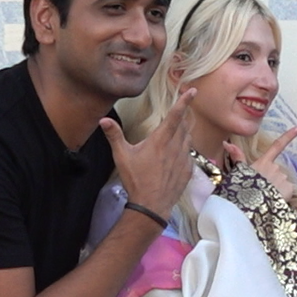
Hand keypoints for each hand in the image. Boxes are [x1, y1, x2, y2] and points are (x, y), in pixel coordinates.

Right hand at [103, 86, 194, 214]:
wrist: (151, 205)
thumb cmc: (136, 179)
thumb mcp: (121, 156)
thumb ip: (114, 136)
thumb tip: (103, 120)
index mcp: (160, 140)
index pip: (175, 116)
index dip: (184, 102)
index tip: (192, 91)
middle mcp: (175, 147)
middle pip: (184, 125)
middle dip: (183, 116)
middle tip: (182, 109)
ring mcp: (184, 159)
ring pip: (188, 139)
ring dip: (184, 132)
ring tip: (178, 130)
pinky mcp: (188, 170)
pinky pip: (189, 154)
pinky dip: (185, 150)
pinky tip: (177, 153)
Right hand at [222, 124, 296, 201]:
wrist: (250, 206)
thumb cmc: (242, 190)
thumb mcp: (239, 172)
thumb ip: (237, 156)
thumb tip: (226, 142)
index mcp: (264, 162)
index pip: (277, 146)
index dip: (289, 136)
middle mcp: (275, 167)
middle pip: (277, 171)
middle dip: (272, 179)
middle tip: (261, 189)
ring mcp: (283, 177)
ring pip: (282, 181)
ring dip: (276, 187)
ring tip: (266, 196)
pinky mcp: (289, 188)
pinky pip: (288, 191)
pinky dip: (283, 195)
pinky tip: (274, 199)